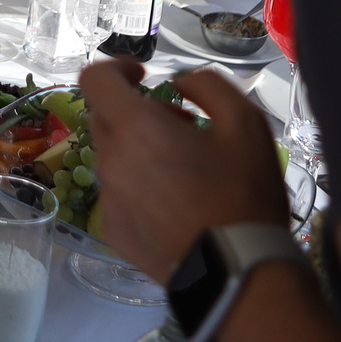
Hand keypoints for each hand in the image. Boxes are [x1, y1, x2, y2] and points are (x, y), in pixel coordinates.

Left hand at [80, 60, 289, 285]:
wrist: (237, 273)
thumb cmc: (242, 194)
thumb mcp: (245, 122)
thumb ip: (207, 85)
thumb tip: (179, 82)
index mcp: (135, 128)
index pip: (94, 79)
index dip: (116, 68)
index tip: (144, 77)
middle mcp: (110, 161)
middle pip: (105, 118)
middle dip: (137, 112)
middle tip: (181, 128)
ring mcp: (108, 200)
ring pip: (113, 157)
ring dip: (139, 151)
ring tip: (185, 172)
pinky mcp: (113, 233)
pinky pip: (118, 193)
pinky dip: (139, 187)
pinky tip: (176, 206)